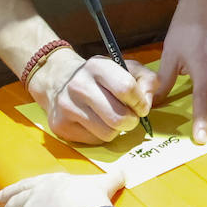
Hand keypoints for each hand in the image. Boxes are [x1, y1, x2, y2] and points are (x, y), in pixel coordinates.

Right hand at [28, 50, 155, 144]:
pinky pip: (94, 141)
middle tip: (130, 117)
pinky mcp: (61, 125)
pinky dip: (101, 135)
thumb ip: (146, 80)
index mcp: (97, 66)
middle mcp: (79, 85)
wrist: (59, 80)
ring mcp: (67, 106)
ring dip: (116, 130)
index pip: (126, 88)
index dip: (140, 102)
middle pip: (118, 117)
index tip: (141, 106)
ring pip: (108, 133)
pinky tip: (96, 122)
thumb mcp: (125, 68)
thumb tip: (147, 103)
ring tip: (112, 118)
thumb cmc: (100, 77)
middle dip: (131, 121)